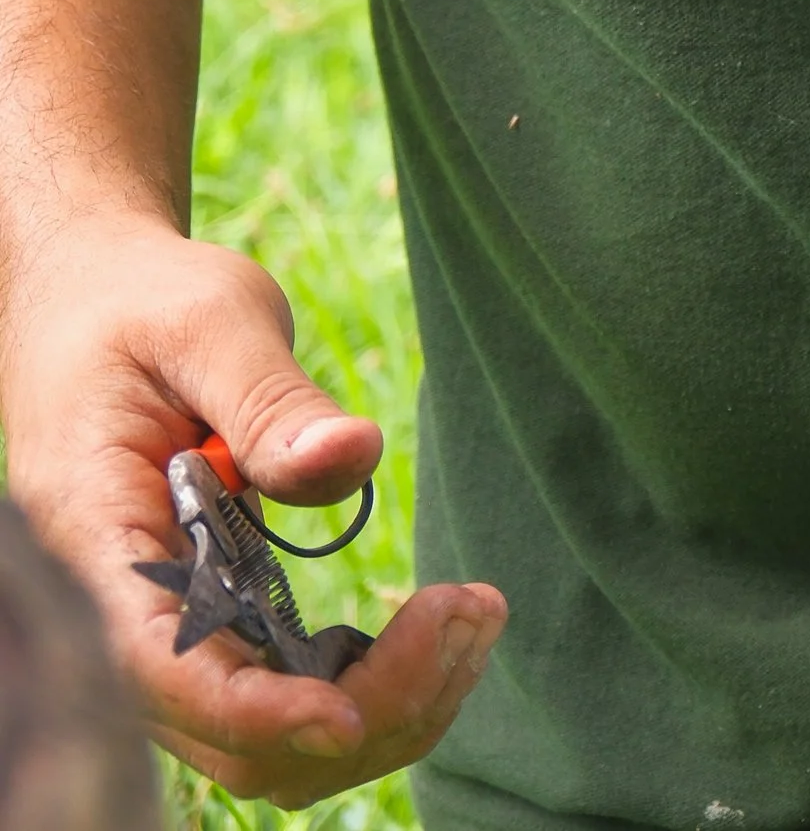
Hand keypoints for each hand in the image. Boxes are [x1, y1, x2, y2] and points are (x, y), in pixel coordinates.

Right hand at [0, 207, 504, 807]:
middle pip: (225, 734)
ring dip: (379, 709)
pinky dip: (368, 688)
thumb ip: (270, 396)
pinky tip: (440, 623)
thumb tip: (353, 454)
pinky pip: (283, 699)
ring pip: (263, 744)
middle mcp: (117, 612)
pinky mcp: (215, 624)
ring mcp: (167, 630)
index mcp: (93, 536)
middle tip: (470, 611)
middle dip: (356, 708)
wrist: (95, 307)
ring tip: (475, 615)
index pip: (155, 668)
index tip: (346, 713)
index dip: (248, 712)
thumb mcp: (206, 322)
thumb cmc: (142, 307)